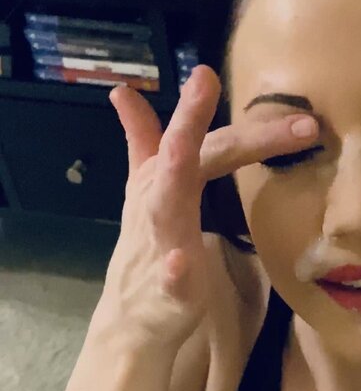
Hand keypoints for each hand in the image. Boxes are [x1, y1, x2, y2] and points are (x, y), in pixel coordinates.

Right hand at [92, 65, 317, 351]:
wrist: (131, 319)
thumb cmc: (150, 252)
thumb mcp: (147, 191)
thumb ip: (144, 143)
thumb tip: (123, 93)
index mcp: (162, 182)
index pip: (190, 139)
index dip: (197, 107)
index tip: (207, 71)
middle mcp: (158, 204)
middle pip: (179, 157)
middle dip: (189, 120)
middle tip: (205, 78)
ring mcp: (160, 246)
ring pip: (164, 206)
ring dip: (173, 176)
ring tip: (178, 148)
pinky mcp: (169, 291)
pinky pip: (171, 280)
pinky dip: (174, 271)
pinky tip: (180, 262)